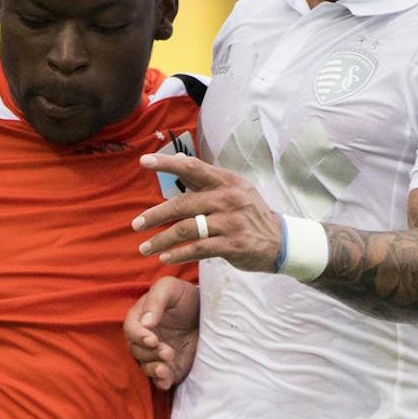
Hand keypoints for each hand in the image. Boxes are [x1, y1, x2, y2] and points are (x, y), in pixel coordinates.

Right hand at [124, 276, 200, 390]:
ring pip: (146, 366)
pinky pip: (160, 379)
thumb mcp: (170, 288)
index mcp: (140, 319)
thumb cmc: (184, 296)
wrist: (207, 311)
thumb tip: (145, 323)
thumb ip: (156, 301)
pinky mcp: (170, 368)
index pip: (131, 330)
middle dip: (150, 353)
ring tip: (165, 368)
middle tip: (167, 352)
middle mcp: (145, 339)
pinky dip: (161, 382)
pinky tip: (165, 380)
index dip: (139, 336)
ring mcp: (156, 355)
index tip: (152, 340)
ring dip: (154, 369)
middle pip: (137, 350)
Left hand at [133, 152, 283, 271]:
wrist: (281, 241)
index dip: (167, 163)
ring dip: (162, 240)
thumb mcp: (235, 191)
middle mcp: (229, 198)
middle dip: (155, 215)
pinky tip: (165, 258)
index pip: (193, 167)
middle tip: (136, 224)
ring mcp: (232, 221)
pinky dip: (178, 254)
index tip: (143, 162)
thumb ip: (206, 181)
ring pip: (188, 229)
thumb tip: (178, 160)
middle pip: (183, 203)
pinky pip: (199, 249)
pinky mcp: (233, 244)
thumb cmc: (249, 215)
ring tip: (144, 248)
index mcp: (226, 181)